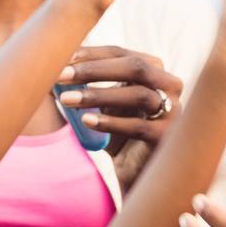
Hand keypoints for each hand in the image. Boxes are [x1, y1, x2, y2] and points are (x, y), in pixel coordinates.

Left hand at [58, 45, 182, 159]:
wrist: (136, 172)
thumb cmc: (118, 133)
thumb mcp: (103, 105)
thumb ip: (85, 86)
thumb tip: (52, 70)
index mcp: (154, 72)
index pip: (123, 54)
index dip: (93, 54)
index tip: (63, 58)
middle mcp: (170, 87)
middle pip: (136, 67)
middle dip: (95, 69)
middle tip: (62, 75)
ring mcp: (173, 112)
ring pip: (139, 95)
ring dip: (99, 94)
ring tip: (67, 99)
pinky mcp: (167, 137)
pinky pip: (139, 126)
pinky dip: (110, 122)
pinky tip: (86, 121)